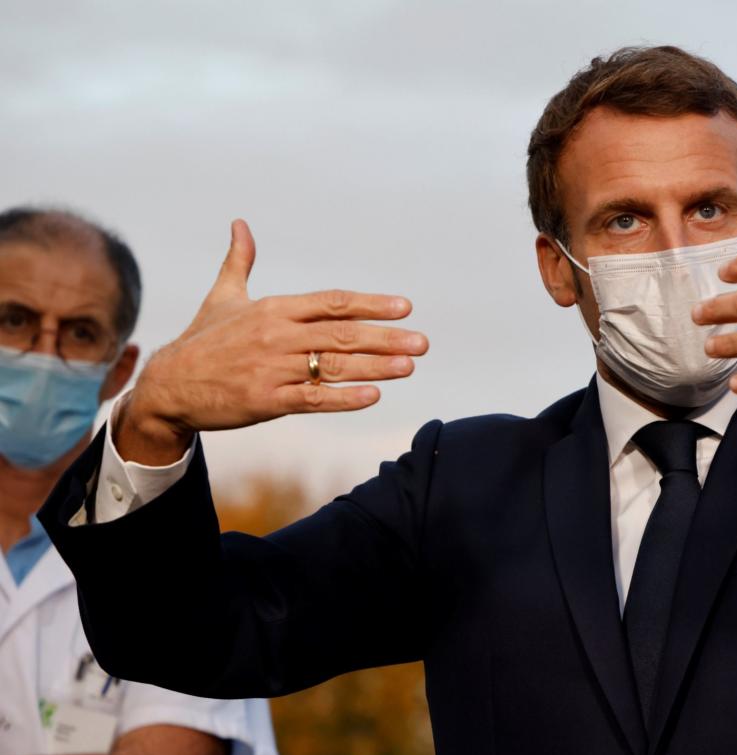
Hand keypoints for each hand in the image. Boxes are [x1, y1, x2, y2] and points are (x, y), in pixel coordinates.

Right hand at [117, 220, 428, 463]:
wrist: (167, 385)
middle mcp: (277, 336)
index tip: (404, 307)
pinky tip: (373, 395)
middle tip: (422, 343)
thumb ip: (239, 261)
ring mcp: (273, 369)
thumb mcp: (223, 296)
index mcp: (273, 309)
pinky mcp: (266, 400)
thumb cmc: (202, 339)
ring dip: (375, 366)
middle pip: (342, 335)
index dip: (370, 304)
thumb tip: (240, 224)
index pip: (332, 302)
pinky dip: (344, 398)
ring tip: (409, 366)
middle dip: (386, 338)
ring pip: (333, 367)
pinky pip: (312, 399)